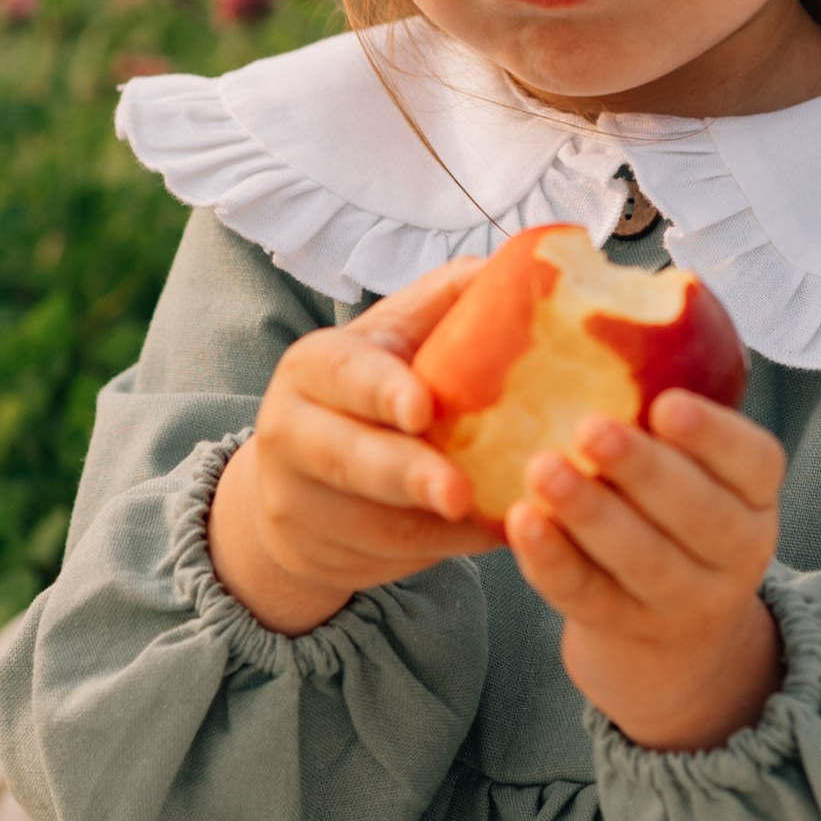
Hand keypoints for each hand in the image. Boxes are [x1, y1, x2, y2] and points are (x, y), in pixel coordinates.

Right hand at [208, 263, 504, 635]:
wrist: (297, 474)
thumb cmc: (371, 386)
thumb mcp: (397, 334)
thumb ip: (450, 299)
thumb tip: (528, 264)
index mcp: (315, 365)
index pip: (342, 373)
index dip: (380, 390)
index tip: (423, 408)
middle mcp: (292, 430)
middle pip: (347, 456)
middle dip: (406, 474)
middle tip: (459, 492)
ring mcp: (300, 499)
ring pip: (374, 519)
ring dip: (441, 526)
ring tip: (505, 518)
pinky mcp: (324, 552)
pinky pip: (393, 557)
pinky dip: (448, 550)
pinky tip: (497, 536)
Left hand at [508, 392, 786, 751]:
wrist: (669, 627)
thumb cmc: (671, 506)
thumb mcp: (696, 464)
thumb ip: (671, 408)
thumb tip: (650, 293)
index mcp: (756, 494)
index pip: (754, 462)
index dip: (714, 435)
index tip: (666, 404)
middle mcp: (736, 552)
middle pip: (699, 515)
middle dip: (643, 470)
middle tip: (589, 427)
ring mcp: (683, 601)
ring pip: (643, 560)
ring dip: (591, 514)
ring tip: (543, 468)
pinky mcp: (624, 627)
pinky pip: (586, 595)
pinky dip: (552, 559)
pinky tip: (520, 521)